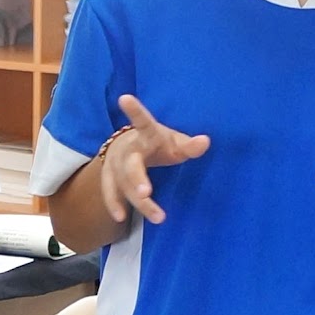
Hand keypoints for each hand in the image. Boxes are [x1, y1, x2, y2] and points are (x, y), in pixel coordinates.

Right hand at [99, 94, 210, 224]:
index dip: (134, 111)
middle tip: (146, 192)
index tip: (125, 98)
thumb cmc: (159, 144)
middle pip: (130, 165)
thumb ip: (190, 145)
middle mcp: (127, 148)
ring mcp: (115, 164)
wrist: (128, 147)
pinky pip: (109, 192)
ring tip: (157, 216)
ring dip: (136, 201)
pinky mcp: (109, 177)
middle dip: (136, 179)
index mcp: (145, 134)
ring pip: (122, 183)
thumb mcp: (175, 142)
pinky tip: (121, 217)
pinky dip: (114, 204)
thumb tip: (206, 141)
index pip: (142, 122)